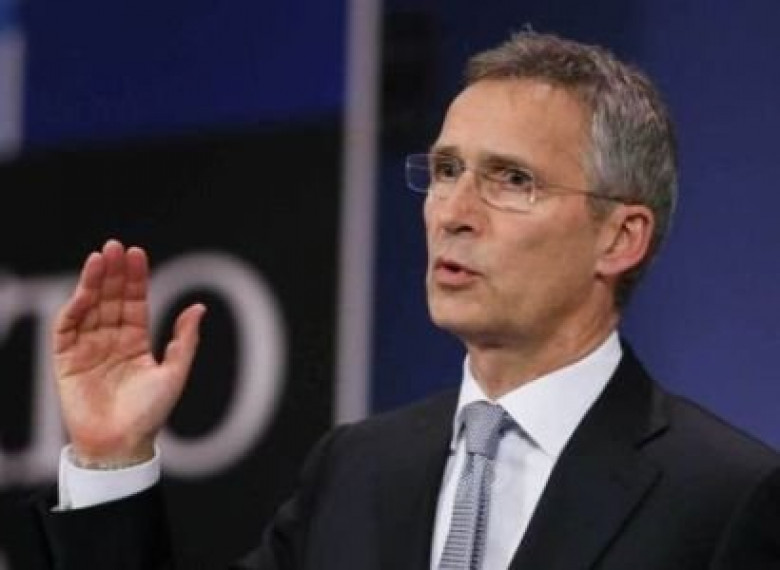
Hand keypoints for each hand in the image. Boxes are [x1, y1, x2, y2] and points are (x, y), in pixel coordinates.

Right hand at [53, 239, 205, 467]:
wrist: (121, 445)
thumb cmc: (150, 414)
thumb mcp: (174, 373)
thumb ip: (185, 340)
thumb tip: (199, 307)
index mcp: (136, 342)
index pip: (134, 302)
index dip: (135, 278)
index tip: (137, 253)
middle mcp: (111, 341)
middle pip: (110, 298)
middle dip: (113, 272)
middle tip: (115, 246)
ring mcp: (88, 348)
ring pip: (89, 307)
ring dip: (93, 282)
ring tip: (99, 258)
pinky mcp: (66, 361)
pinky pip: (67, 329)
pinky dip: (74, 308)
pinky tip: (84, 291)